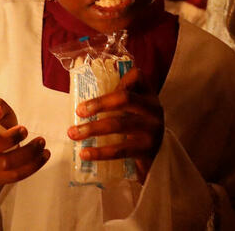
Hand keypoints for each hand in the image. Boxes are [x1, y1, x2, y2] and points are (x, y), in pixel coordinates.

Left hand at [67, 67, 163, 181]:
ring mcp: (152, 130)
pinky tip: (85, 153)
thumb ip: (120, 102)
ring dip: (92, 129)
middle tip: (78, 111)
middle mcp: (153, 110)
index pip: (138, 76)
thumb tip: (84, 102)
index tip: (99, 86)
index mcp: (148, 96)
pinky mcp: (147, 150)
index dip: (120, 78)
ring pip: (118, 124)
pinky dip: (99, 152)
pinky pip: (120, 150)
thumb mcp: (137, 111)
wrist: (161, 158)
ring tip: (73, 133)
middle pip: (124, 98)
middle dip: (98, 104)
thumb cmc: (140, 130)